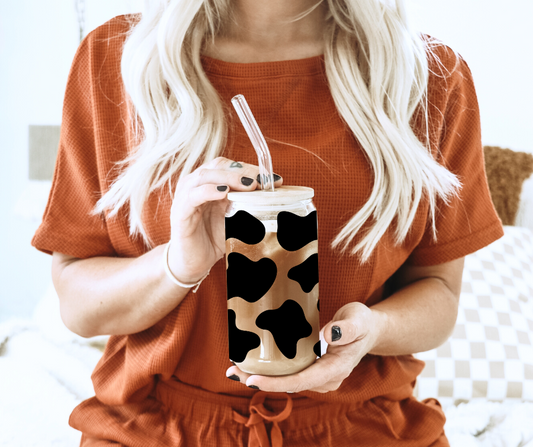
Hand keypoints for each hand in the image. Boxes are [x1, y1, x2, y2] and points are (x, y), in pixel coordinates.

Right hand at [167, 157, 282, 283]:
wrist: (193, 263)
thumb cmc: (214, 238)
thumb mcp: (236, 218)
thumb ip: (249, 205)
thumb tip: (275, 198)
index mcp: (211, 183)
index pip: (231, 166)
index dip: (252, 169)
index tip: (274, 179)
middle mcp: (196, 185)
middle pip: (219, 166)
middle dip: (243, 171)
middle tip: (263, 181)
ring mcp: (185, 196)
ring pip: (205, 176)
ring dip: (229, 178)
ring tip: (249, 185)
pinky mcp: (179, 212)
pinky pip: (193, 195)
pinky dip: (208, 191)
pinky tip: (223, 193)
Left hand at [226, 302, 382, 392]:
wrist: (370, 330)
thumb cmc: (363, 323)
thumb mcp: (358, 319)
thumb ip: (346, 328)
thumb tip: (326, 336)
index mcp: (335, 369)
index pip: (301, 381)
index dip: (275, 383)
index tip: (251, 380)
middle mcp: (325, 379)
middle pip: (289, 384)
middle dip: (260, 381)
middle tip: (232, 371)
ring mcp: (319, 376)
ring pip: (287, 380)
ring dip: (262, 376)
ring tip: (235, 367)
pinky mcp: (313, 369)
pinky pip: (290, 373)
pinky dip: (271, 370)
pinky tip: (253, 361)